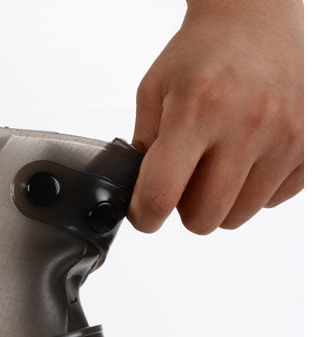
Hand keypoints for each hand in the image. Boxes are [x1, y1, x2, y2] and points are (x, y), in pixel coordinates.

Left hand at [129, 0, 302, 233]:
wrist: (256, 19)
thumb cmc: (202, 53)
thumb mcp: (153, 91)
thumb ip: (144, 147)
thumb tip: (140, 196)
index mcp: (198, 110)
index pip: (162, 193)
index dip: (146, 216)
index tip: (144, 214)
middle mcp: (247, 125)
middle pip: (203, 217)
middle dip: (184, 208)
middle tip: (182, 181)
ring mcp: (286, 138)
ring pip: (237, 216)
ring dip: (219, 201)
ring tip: (215, 164)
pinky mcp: (311, 146)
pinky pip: (271, 202)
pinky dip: (252, 190)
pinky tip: (245, 157)